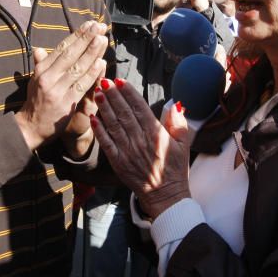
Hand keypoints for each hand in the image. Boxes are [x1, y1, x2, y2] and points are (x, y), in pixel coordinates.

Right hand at [16, 21, 107, 150]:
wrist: (31, 127)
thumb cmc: (36, 101)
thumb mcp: (35, 80)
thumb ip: (41, 64)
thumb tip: (39, 49)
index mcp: (42, 69)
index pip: (62, 48)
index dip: (77, 35)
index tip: (90, 24)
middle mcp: (48, 77)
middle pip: (70, 54)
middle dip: (86, 39)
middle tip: (99, 26)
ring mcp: (57, 90)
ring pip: (77, 68)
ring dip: (91, 53)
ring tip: (102, 39)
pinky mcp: (65, 103)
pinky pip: (81, 86)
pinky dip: (91, 74)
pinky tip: (101, 63)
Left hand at [91, 79, 190, 217]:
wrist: (165, 196)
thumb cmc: (175, 169)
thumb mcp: (184, 145)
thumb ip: (179, 124)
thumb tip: (176, 105)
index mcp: (156, 134)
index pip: (140, 108)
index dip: (129, 93)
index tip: (121, 81)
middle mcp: (140, 140)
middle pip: (124, 113)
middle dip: (113, 95)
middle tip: (105, 81)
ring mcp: (127, 151)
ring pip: (113, 124)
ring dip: (104, 108)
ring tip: (98, 93)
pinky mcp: (118, 162)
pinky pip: (106, 143)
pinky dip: (99, 130)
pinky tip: (93, 117)